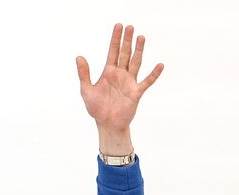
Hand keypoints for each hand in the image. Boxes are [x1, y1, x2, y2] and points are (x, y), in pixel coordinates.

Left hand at [75, 23, 163, 154]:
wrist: (107, 124)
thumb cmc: (96, 108)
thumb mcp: (86, 90)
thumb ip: (84, 74)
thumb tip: (79, 56)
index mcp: (108, 72)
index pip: (112, 51)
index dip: (115, 39)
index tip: (119, 26)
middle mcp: (120, 74)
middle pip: (125, 53)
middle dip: (127, 41)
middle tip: (130, 27)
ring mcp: (129, 82)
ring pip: (135, 63)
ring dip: (138, 51)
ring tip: (141, 37)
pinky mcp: (136, 92)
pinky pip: (147, 81)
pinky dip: (153, 74)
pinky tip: (160, 65)